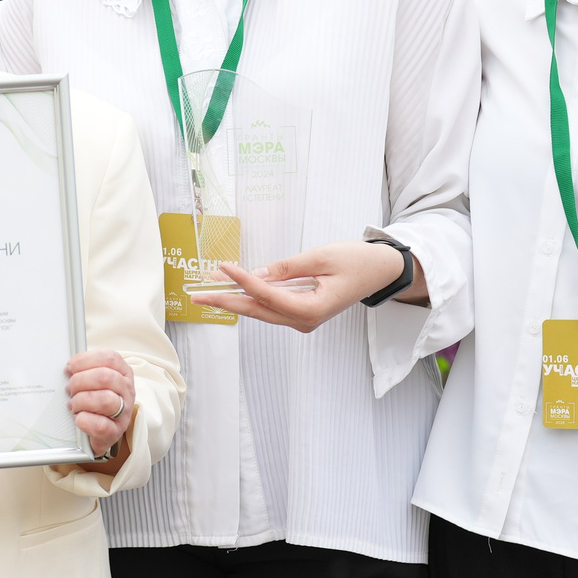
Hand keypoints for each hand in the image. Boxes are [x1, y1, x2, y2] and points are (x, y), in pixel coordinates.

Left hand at [65, 349, 135, 468]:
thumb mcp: (95, 382)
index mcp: (123, 373)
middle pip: (104, 377)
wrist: (101, 432)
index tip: (70, 368)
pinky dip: (83, 420)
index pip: (109, 358)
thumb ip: (85, 371)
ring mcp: (123, 412)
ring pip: (103, 400)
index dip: (85, 360)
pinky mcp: (115, 432)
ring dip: (81, 401)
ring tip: (73, 405)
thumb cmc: (96, 401)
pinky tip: (78, 418)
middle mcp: (127, 390)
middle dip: (79, 381)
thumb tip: (68, 368)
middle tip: (69, 389)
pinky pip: (100, 425)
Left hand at [195, 238, 419, 332]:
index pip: (268, 295)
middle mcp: (304, 320)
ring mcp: (302, 319)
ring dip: (234, 299)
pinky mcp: (301, 312)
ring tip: (207, 290)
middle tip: (197, 295)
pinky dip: (251, 297)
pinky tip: (232, 289)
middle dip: (225, 300)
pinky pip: (271, 306)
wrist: (380, 272)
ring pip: (261, 311)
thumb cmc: (357, 261)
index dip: (243, 280)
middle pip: (257, 310)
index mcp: (312, 309)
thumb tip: (256, 273)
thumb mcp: (321, 257)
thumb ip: (286, 267)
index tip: (222, 268)